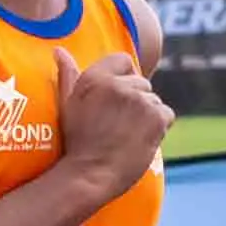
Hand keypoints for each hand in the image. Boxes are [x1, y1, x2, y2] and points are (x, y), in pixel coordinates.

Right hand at [53, 50, 171, 196]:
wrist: (90, 175)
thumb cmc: (77, 142)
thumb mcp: (67, 105)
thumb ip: (67, 75)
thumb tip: (59, 50)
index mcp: (95, 77)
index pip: (124, 61)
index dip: (124, 80)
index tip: (116, 101)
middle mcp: (119, 85)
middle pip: (142, 83)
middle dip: (135, 101)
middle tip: (119, 125)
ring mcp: (139, 100)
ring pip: (154, 100)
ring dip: (146, 115)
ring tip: (128, 135)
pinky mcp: (156, 117)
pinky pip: (166, 114)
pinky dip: (158, 127)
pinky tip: (140, 140)